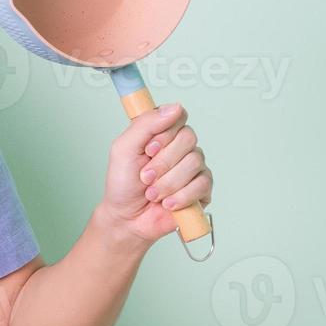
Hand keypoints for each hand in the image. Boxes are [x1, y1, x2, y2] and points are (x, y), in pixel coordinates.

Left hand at [98, 103, 212, 247]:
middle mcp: (181, 147)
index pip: (178, 117)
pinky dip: (181, 196)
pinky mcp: (202, 189)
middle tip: (145, 177)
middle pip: (188, 138)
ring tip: (152, 193)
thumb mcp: (124, 148)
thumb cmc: (123, 183)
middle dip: (162, 162)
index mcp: (162, 133)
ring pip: (194, 163)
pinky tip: (167, 203)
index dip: (164, 134)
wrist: (127, 217)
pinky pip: (202, 184)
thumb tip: (175, 108)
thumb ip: (145, 124)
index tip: (148, 150)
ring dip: (167, 182)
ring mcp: (194, 167)